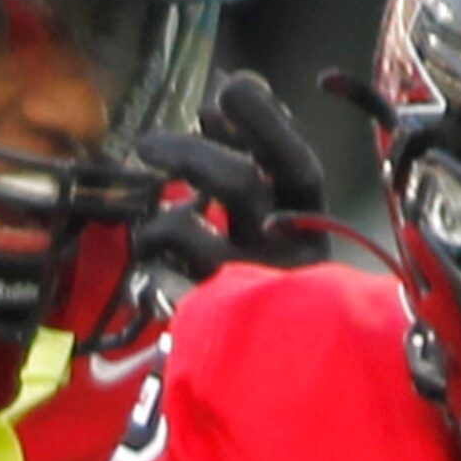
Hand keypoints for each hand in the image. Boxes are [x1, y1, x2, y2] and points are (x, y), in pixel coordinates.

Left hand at [118, 71, 326, 331]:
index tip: (231, 86)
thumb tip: (221, 96)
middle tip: (147, 144)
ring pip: (196, 235)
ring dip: (161, 214)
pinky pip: (171, 275)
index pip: (295, 162)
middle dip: (191, 152)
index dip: (263, 120)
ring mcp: (252, 290)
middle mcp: (289, 255)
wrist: (291, 373)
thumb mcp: (274, 216)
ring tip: (147, 216)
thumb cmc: (278, 279)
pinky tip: (151, 250)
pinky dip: (156, 250)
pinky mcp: (217, 320)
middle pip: (241, 186)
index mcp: (313, 226)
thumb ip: (251, 155)